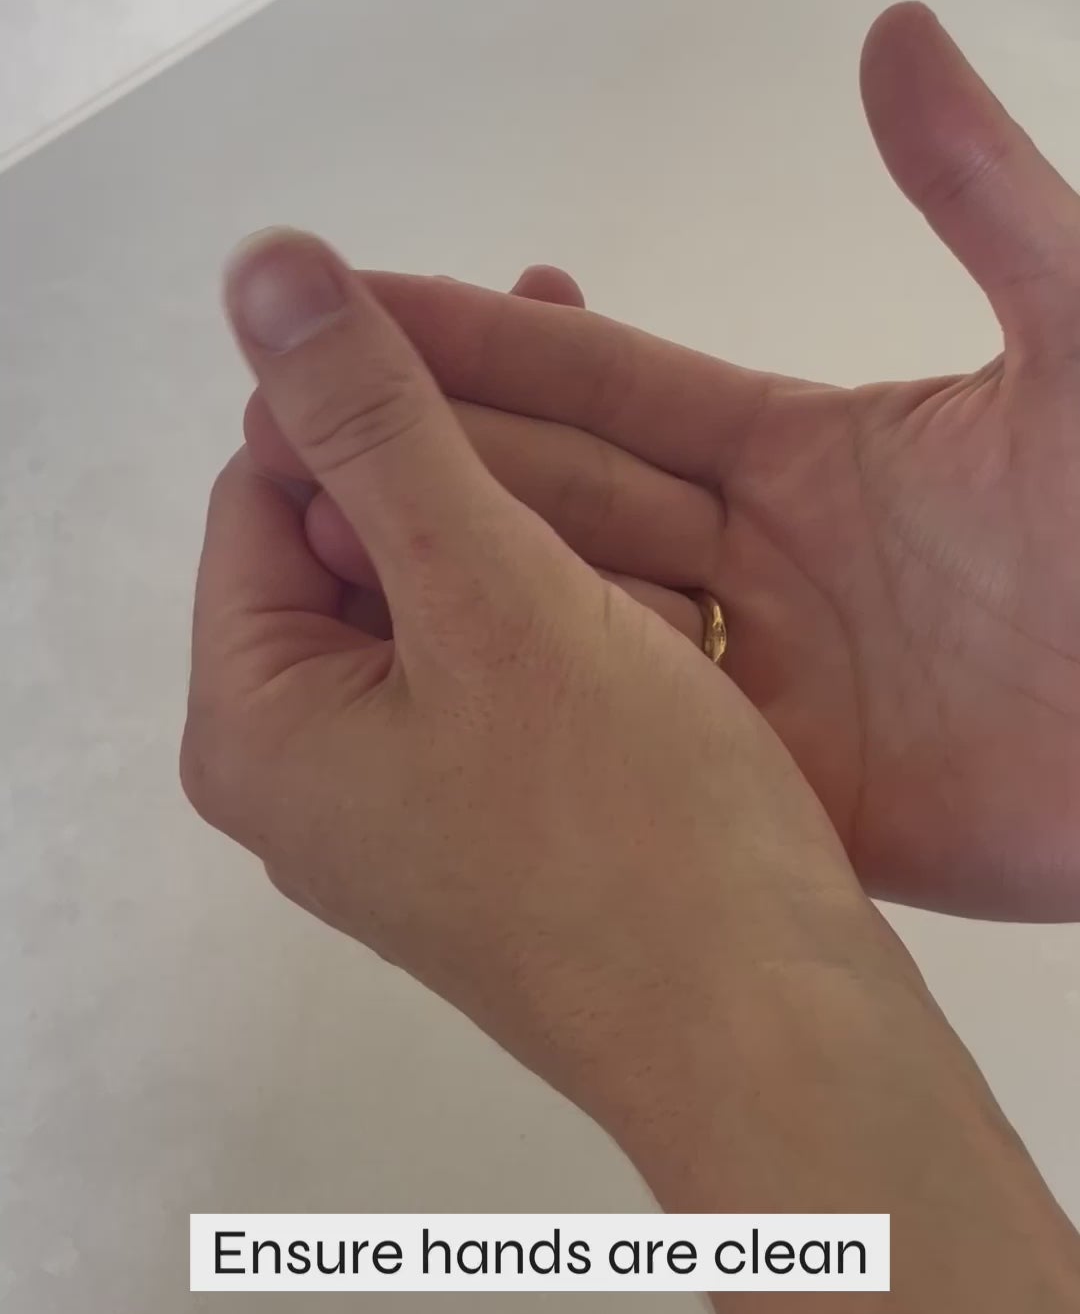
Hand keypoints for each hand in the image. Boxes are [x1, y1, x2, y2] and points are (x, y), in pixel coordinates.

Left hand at [185, 230, 911, 1135]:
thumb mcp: (491, 591)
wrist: (773, 1042)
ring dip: (531, 522)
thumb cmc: (627, 826)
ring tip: (637, 473)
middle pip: (358, 545)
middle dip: (467, 452)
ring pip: (449, 606)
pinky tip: (649, 580)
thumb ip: (374, 420)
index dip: (370, 395)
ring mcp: (405, 812)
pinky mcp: (498, 832)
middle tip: (562, 326)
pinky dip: (567, 612)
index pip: (266, 487)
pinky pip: (507, 680)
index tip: (488, 320)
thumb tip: (259, 270)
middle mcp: (307, 775)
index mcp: (253, 722)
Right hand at [246, 5, 1079, 919]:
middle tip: (287, 418)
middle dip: (429, 454)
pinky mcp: (786, 787)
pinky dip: (540, 713)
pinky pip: (638, 744)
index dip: (485, 342)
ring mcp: (766, 680)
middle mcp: (764, 562)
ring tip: (319, 545)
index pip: (609, 384)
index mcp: (809, 451)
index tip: (355, 302)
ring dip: (458, 584)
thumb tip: (891, 40)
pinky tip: (436, 687)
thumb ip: (984, 199)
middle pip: (562, 498)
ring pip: (573, 621)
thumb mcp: (1078, 349)